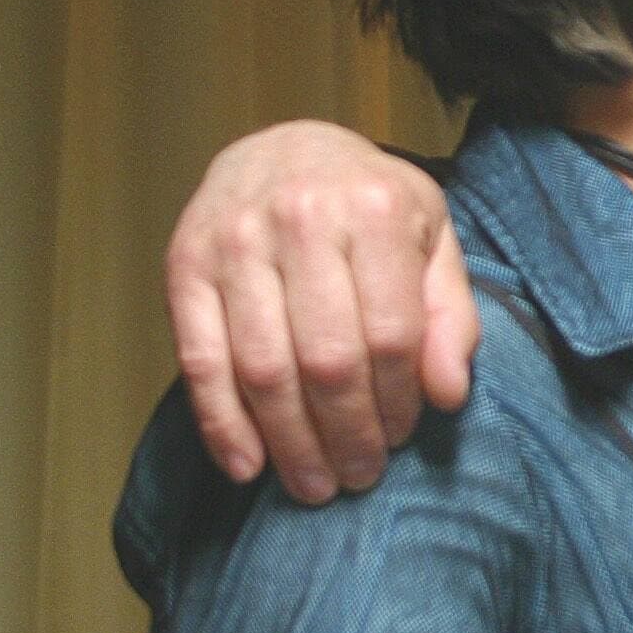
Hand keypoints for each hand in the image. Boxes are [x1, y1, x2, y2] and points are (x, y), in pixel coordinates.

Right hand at [162, 121, 477, 502]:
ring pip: (264, 369)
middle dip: (347, 434)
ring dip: (291, 442)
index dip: (399, 401)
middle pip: (328, 360)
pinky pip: (201, 362)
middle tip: (360, 477)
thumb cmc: (369, 204)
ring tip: (316, 485)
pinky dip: (221, 424)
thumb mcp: (432, 239)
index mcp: (374, 210)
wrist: (283, 147)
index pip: (392, 335)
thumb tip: (449, 395)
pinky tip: (248, 465)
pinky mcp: (183, 266)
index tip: (403, 435)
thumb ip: (449, 314)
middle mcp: (301, 221)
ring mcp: (234, 244)